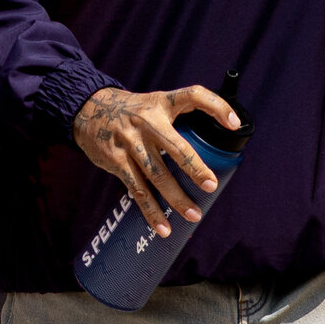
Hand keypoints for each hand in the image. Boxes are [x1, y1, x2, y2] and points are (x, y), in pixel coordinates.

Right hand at [72, 85, 239, 235]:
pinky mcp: (117, 161)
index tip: (235, 123)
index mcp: (162, 103)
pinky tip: (163, 228)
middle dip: (194, 168)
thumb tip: (214, 142)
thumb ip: (180, 116)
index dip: (216, 106)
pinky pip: (137, 190)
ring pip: (157, 175)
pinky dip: (151, 211)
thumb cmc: (133, 110)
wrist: (89, 110)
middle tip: (210, 185)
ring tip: (194, 215)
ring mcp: (130, 143)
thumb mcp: (156, 103)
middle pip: (175, 147)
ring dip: (176, 198)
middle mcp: (147, 122)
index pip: (194, 96)